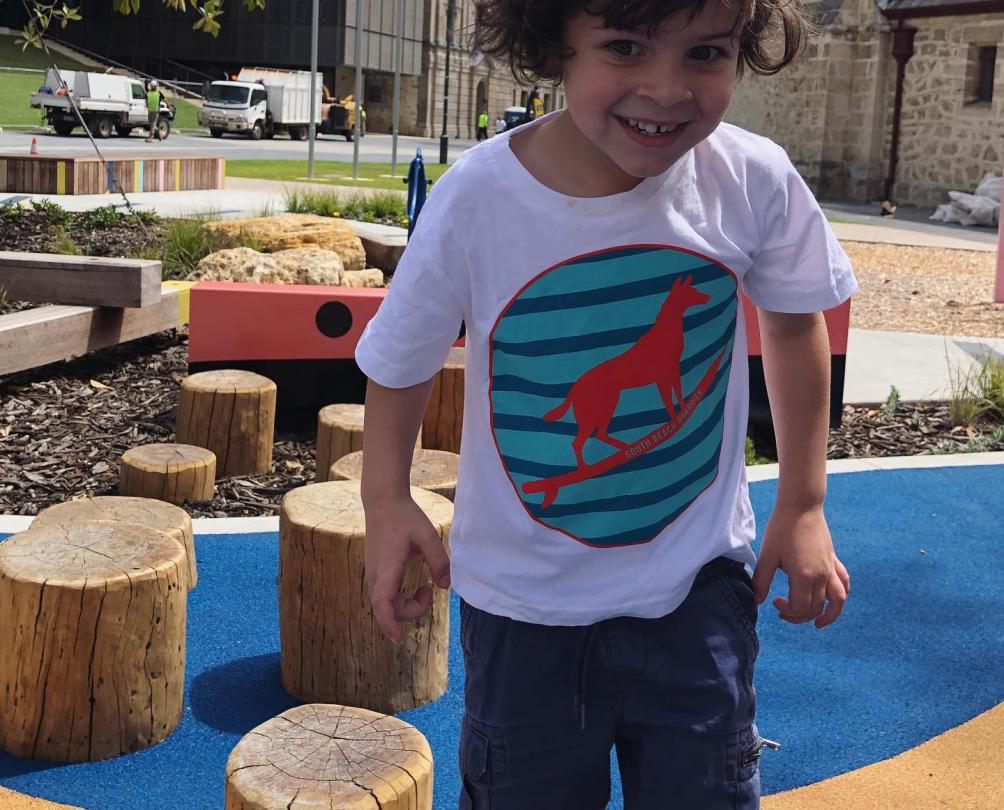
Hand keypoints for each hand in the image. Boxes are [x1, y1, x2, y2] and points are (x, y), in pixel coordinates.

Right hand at [363, 495, 450, 644]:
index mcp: (387, 569)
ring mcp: (373, 574)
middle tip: (429, 592)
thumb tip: (446, 585)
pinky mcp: (375, 571)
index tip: (398, 639)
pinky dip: (398, 599)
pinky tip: (414, 585)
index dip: (389, 624)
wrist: (382, 501)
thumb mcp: (427, 535)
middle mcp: (376, 575)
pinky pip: (383, 595)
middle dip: (410, 612)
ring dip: (405, 605)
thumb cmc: (404, 516)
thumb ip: (438, 560)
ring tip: (425, 588)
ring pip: (384, 603)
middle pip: (386, 610)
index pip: (382, 605)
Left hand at [751, 506, 849, 627]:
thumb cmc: (782, 528)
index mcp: (804, 576)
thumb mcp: (767, 555)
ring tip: (818, 623)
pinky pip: (843, 583)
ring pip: (838, 600)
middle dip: (799, 615)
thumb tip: (757, 600)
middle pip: (816, 608)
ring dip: (829, 615)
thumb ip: (762, 580)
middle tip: (782, 609)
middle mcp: (822, 575)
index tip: (774, 601)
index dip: (787, 611)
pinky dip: (840, 595)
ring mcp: (830, 568)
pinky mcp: (833, 560)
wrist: (801, 506)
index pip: (800, 608)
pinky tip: (832, 599)